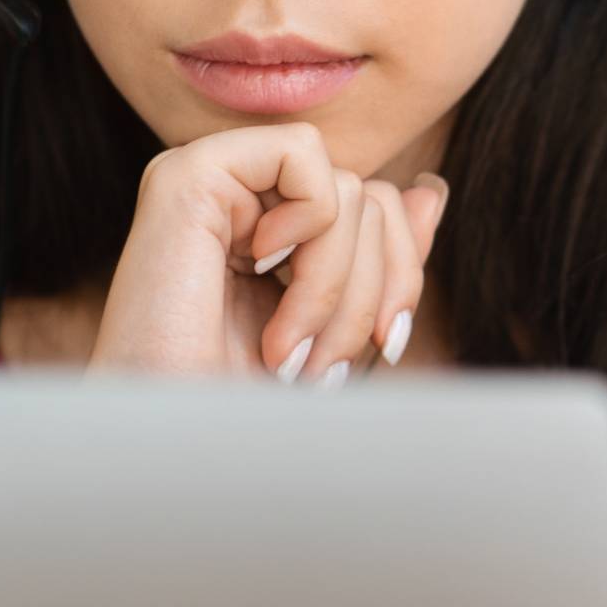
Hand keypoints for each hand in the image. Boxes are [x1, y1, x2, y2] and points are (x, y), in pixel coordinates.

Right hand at [86, 122, 447, 380]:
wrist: (176, 450)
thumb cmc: (241, 407)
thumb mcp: (340, 330)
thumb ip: (381, 262)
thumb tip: (430, 190)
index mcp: (269, 232)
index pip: (377, 210)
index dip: (403, 274)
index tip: (386, 345)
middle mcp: (240, 200)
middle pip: (371, 198)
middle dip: (372, 290)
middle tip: (325, 365)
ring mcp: (212, 182)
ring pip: (347, 187)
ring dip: (335, 285)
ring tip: (287, 349)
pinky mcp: (189, 172)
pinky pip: (303, 156)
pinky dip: (311, 223)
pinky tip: (259, 270)